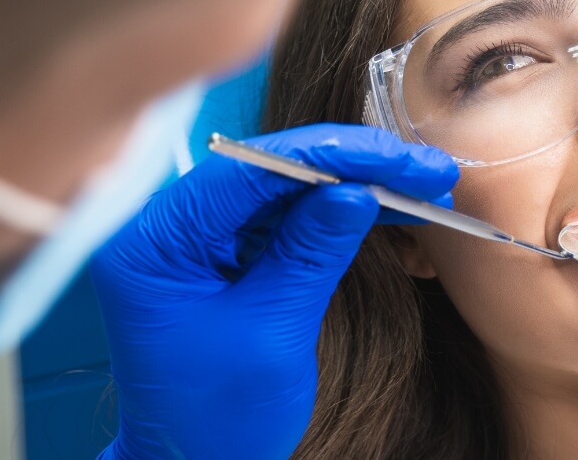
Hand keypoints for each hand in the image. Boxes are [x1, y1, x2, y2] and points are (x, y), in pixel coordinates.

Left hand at [90, 124, 457, 459]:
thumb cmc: (215, 420)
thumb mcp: (271, 334)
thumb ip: (310, 253)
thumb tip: (356, 188)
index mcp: (153, 240)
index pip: (247, 170)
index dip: (330, 156)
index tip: (396, 157)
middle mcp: (165, 227)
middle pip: (267, 170)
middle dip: (349, 167)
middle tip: (424, 171)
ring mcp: (193, 239)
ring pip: (282, 189)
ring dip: (351, 186)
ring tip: (420, 190)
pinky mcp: (220, 256)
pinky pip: (281, 219)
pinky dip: (333, 215)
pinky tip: (386, 210)